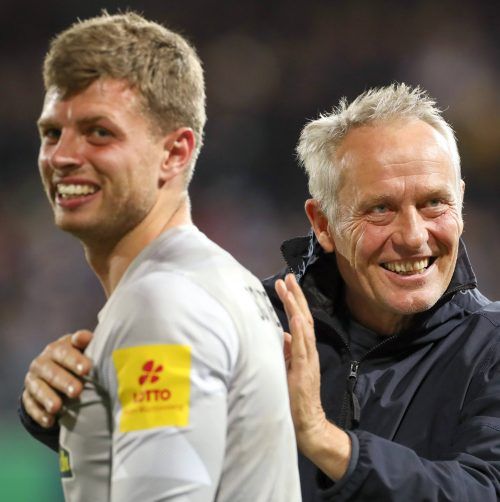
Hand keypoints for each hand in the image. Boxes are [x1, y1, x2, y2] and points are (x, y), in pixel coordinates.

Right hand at [22, 330, 92, 427]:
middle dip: (64, 382)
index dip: (75, 360)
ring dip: (48, 399)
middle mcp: (41, 363)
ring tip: (58, 408)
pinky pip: (31, 406)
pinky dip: (40, 414)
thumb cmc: (77, 357)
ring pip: (39, 389)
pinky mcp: (28, 397)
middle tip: (77, 391)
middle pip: (52, 372)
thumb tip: (84, 337)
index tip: (87, 369)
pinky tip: (50, 420)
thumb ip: (85, 341)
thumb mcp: (82, 347)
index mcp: (56, 348)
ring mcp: (33, 380)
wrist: (57, 370)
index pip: (64, 352)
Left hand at [275, 274, 326, 449]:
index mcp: (303, 348)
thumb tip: (281, 334)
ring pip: (303, 327)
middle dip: (295, 296)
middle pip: (303, 316)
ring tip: (289, 288)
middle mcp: (308, 349)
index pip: (298, 318)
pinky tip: (296, 318)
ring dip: (296, 307)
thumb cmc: (295, 395)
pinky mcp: (305, 370)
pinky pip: (303, 347)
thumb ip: (286, 350)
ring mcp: (308, 358)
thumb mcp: (288, 367)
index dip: (293, 300)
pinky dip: (300, 332)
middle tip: (288, 277)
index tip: (284, 283)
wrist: (307, 420)